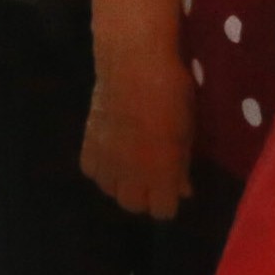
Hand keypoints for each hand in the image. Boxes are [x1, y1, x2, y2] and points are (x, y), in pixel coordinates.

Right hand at [80, 43, 193, 218]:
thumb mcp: (186, 131)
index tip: (172, 188)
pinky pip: (92, 171)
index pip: (162, 211)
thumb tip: (182, 191)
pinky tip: (112, 153)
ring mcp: (105, 159)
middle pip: (132, 205)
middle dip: (145, 196)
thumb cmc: (171, 93)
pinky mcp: (88, 143)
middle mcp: (129, 173)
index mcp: (160, 172)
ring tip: (132, 164)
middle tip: (153, 177)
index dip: (168, 201)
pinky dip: (102, 167)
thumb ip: (182, 165)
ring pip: (110, 190)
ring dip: (122, 182)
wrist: (133, 63)